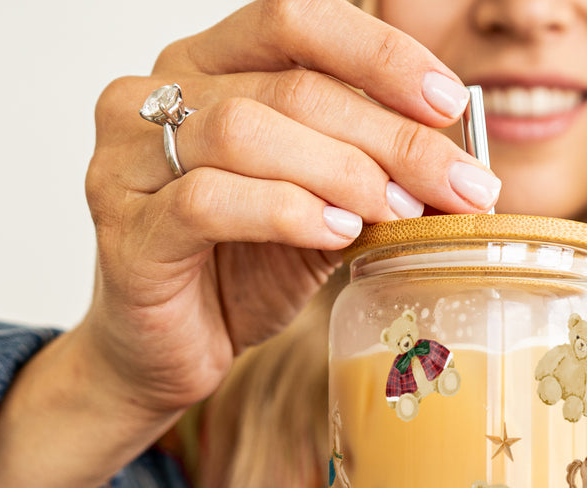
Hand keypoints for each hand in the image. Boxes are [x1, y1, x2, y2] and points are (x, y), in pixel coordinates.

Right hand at [75, 0, 500, 417]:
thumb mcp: (320, 212)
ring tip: (398, 211)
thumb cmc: (235, 273)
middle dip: (388, 135)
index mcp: (204, 66)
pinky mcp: (126, 230)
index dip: (378, 54)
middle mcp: (152, 94)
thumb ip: (369, 178)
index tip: (448, 103)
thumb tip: (460, 170)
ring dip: (342, 171)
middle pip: (288, 86)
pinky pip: (209, 202)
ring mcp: (127, 160)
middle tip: (456, 183)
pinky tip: (336, 234)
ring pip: (246, 132)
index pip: (293, 20)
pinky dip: (286, 213)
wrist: (164, 354)